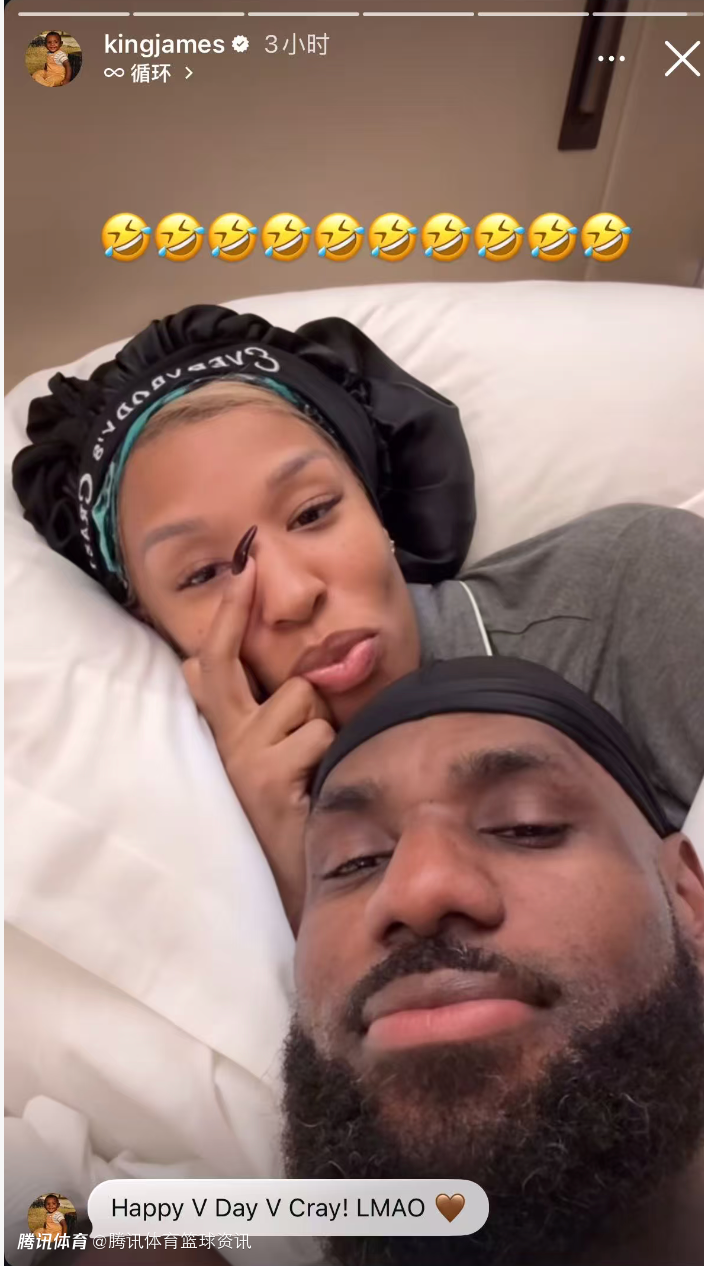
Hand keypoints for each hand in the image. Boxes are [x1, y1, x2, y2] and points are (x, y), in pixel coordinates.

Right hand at [182, 556, 334, 930]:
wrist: (303, 875)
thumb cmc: (303, 805)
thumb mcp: (278, 750)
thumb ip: (261, 706)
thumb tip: (197, 663)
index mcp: (228, 729)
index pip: (215, 661)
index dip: (228, 614)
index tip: (243, 568)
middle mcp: (226, 739)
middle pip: (224, 661)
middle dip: (237, 611)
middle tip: (251, 565)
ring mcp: (241, 758)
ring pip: (300, 697)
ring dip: (321, 723)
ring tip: (318, 764)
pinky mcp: (264, 777)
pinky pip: (316, 733)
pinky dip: (330, 752)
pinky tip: (319, 783)